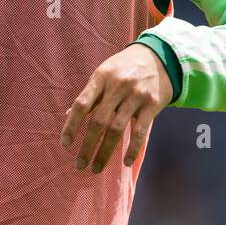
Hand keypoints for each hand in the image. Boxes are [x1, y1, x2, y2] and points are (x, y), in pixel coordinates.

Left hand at [60, 43, 172, 174]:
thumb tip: (68, 115)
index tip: (65, 145)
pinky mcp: (152, 104)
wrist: (159, 56)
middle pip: (98, 121)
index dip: (71, 126)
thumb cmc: (124, 68)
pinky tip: (125, 162)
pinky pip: (141, 131)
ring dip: (105, 152)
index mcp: (101, 78)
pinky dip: (133, 149)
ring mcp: (136, 96)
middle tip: (79, 165)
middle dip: (87, 146)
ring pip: (117, 130)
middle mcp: (118, 86)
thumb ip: (89, 95)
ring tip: (96, 168)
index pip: (81, 105)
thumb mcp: (103, 74)